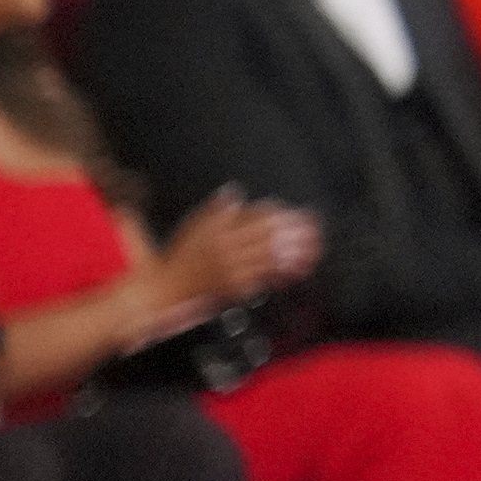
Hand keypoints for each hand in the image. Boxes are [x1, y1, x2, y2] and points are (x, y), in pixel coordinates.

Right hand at [150, 190, 313, 319]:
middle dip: (293, 233)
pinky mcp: (233, 288)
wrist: (165, 288)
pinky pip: (261, 279)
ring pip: (268, 258)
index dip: (279, 215)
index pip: (255, 218)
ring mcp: (231, 270)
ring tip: (312, 250)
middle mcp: (226, 250)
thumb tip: (235, 191)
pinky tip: (294, 272)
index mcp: (219, 231)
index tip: (296, 214)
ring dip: (293, 254)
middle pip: (267, 237)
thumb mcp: (193, 225)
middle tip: (314, 230)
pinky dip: (279, 274)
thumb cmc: (179, 256)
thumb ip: (216, 208)